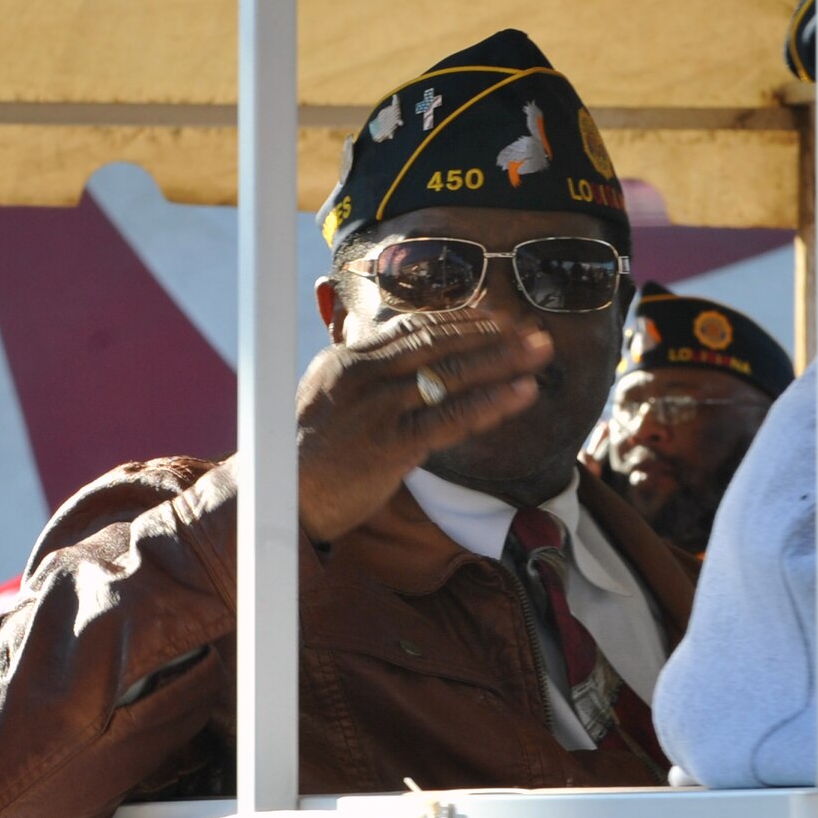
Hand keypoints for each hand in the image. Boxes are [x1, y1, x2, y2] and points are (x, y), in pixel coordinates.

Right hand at [295, 309, 551, 542]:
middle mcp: (363, 374)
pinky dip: (492, 401)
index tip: (499, 317)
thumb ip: (359, 368)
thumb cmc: (306, 455)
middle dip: (493, 335)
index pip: (415, 328)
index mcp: (349, 359)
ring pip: (451, 374)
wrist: (277, 500)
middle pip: (439, 343)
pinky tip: (523, 392)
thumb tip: (378, 339)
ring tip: (541, 354)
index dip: (463, 320)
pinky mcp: (391, 444)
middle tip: (534, 331)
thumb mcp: (326, 396)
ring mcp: (377, 408)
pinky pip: (452, 417)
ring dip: (503, 360)